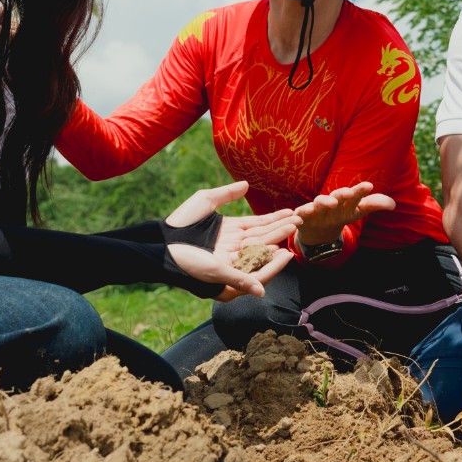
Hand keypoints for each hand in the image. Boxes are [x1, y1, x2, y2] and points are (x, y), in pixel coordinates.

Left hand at [164, 182, 299, 299]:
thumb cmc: (181, 221)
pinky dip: (258, 276)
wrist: (162, 240)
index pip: (259, 225)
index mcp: (231, 231)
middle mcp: (233, 247)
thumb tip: (246, 184)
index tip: (293, 213)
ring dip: (275, 254)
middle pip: (262, 240)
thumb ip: (228, 193)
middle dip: (281, 233)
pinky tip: (274, 269)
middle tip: (299, 224)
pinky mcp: (221, 275)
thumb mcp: (206, 201)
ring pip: (258, 258)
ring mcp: (228, 262)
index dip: (276, 219)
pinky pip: (243, 277)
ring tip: (289, 246)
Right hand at [292, 181, 397, 251]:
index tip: (369, 186)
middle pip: (337, 197)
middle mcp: (332, 203)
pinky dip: (301, 214)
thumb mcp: (357, 211)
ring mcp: (317, 209)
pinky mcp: (303, 217)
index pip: (355, 195)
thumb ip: (373, 205)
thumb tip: (393, 204)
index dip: (361, 191)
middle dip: (342, 194)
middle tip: (349, 193)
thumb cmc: (339, 214)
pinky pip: (301, 215)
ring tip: (331, 203)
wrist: (318, 229)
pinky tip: (303, 214)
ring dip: (324, 201)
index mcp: (346, 201)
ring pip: (319, 203)